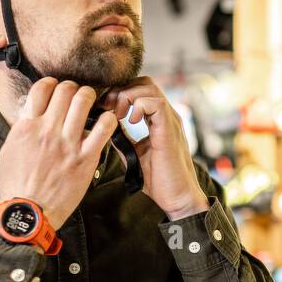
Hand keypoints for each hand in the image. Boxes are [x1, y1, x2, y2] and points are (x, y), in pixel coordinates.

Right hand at [0, 78, 115, 229]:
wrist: (29, 212)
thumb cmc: (17, 185)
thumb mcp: (9, 150)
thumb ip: (22, 128)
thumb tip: (30, 110)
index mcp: (27, 127)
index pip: (42, 88)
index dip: (52, 83)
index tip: (57, 88)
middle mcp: (47, 130)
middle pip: (65, 90)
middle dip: (73, 88)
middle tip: (76, 95)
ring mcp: (68, 144)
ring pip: (84, 101)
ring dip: (90, 97)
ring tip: (91, 103)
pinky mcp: (86, 158)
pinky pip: (104, 128)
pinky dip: (108, 119)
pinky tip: (107, 121)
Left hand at [103, 78, 208, 219]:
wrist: (177, 198)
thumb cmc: (159, 181)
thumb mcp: (134, 155)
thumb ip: (123, 139)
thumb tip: (103, 128)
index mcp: (158, 121)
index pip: (140, 90)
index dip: (120, 92)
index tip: (104, 106)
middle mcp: (166, 116)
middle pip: (144, 82)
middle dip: (121, 90)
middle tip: (107, 106)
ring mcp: (170, 121)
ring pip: (150, 88)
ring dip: (128, 96)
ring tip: (118, 114)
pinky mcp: (170, 130)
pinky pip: (156, 103)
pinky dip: (140, 106)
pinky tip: (131, 121)